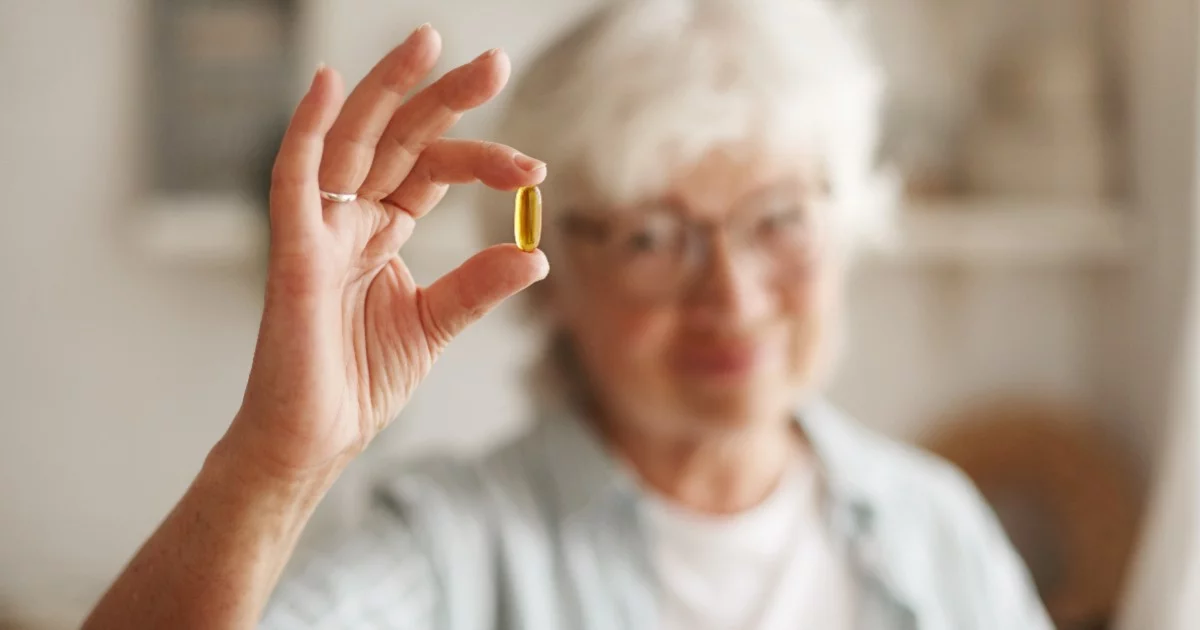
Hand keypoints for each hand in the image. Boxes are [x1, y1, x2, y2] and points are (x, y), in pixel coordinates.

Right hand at [226, 25, 547, 480]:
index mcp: (382, 232)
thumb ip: (478, 286)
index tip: (535, 171)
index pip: (432, 171)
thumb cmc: (358, 382)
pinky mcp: (292, 252)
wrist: (317, 439)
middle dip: (444, 98)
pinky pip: (293, 178)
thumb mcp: (435, 325)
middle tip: (495, 63)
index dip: (482, 159)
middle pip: (398, 139)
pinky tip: (328, 83)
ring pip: (352, 140)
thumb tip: (534, 254)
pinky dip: (306, 129)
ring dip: (389, 90)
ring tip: (430, 42)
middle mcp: (350, 219)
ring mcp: (319, 229)